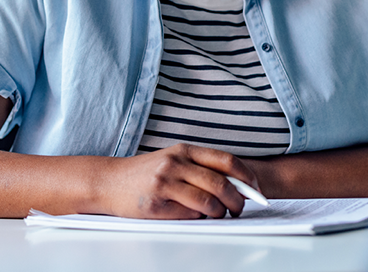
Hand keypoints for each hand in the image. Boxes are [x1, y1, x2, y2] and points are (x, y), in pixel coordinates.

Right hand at [102, 143, 260, 218]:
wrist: (109, 181)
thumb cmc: (145, 174)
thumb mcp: (173, 161)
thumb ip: (199, 168)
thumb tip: (236, 186)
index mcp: (184, 150)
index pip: (226, 160)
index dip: (247, 176)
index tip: (258, 190)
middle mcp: (177, 162)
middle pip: (222, 182)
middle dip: (239, 199)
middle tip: (241, 208)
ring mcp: (166, 181)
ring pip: (209, 200)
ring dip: (221, 212)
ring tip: (221, 215)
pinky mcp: (157, 202)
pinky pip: (189, 214)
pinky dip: (200, 218)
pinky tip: (197, 217)